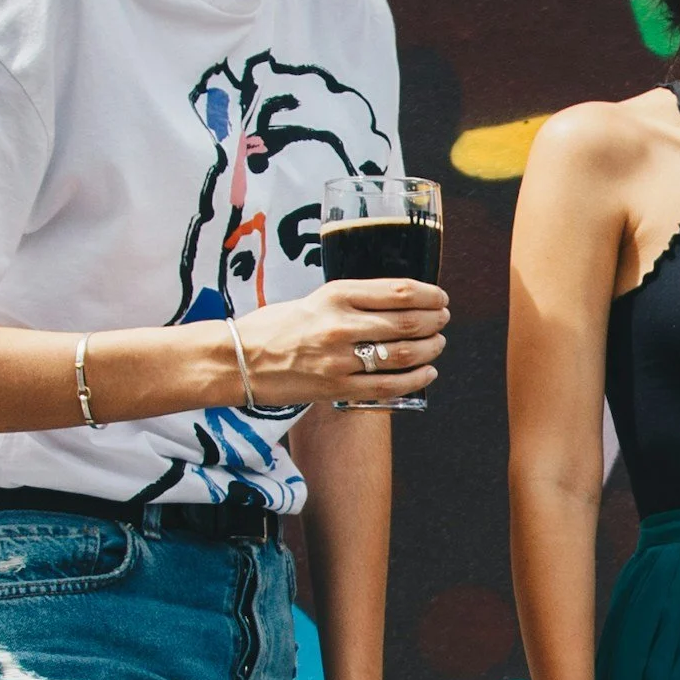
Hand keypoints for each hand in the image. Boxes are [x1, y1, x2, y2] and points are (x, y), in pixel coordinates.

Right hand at [232, 280, 447, 406]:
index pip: (399, 291)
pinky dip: (416, 379)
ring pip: (404, 354)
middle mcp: (340, 324)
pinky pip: (389, 385)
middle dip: (435, 321)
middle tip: (442, 320)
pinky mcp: (337, 387)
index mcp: (336, 294)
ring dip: (431, 349)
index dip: (429, 295)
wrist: (237, 360)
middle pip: (408, 322)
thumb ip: (356, 300)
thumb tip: (402, 303)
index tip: (439, 298)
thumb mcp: (317, 298)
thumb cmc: (277, 326)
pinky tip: (427, 372)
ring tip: (437, 344)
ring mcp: (340, 358)